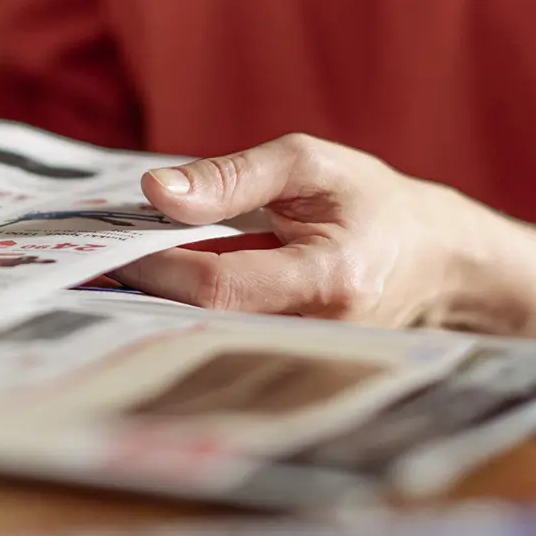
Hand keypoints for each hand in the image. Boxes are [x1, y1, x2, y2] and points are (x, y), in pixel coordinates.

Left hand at [112, 134, 521, 331]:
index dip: (158, 267)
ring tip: (125, 274)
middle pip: (204, 326)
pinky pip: (227, 347)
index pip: (218, 287)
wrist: (436, 260)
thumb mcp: (310, 165)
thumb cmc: (373, 203)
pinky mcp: (298, 369)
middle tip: (98, 264)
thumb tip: (155, 192)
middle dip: (146, 294)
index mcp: (328, 280)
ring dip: (162, 308)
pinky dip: (189, 320)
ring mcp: (310, 361)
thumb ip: (232, 177)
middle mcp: (320, 334)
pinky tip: (166, 294)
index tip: (116, 242)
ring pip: (210, 343)